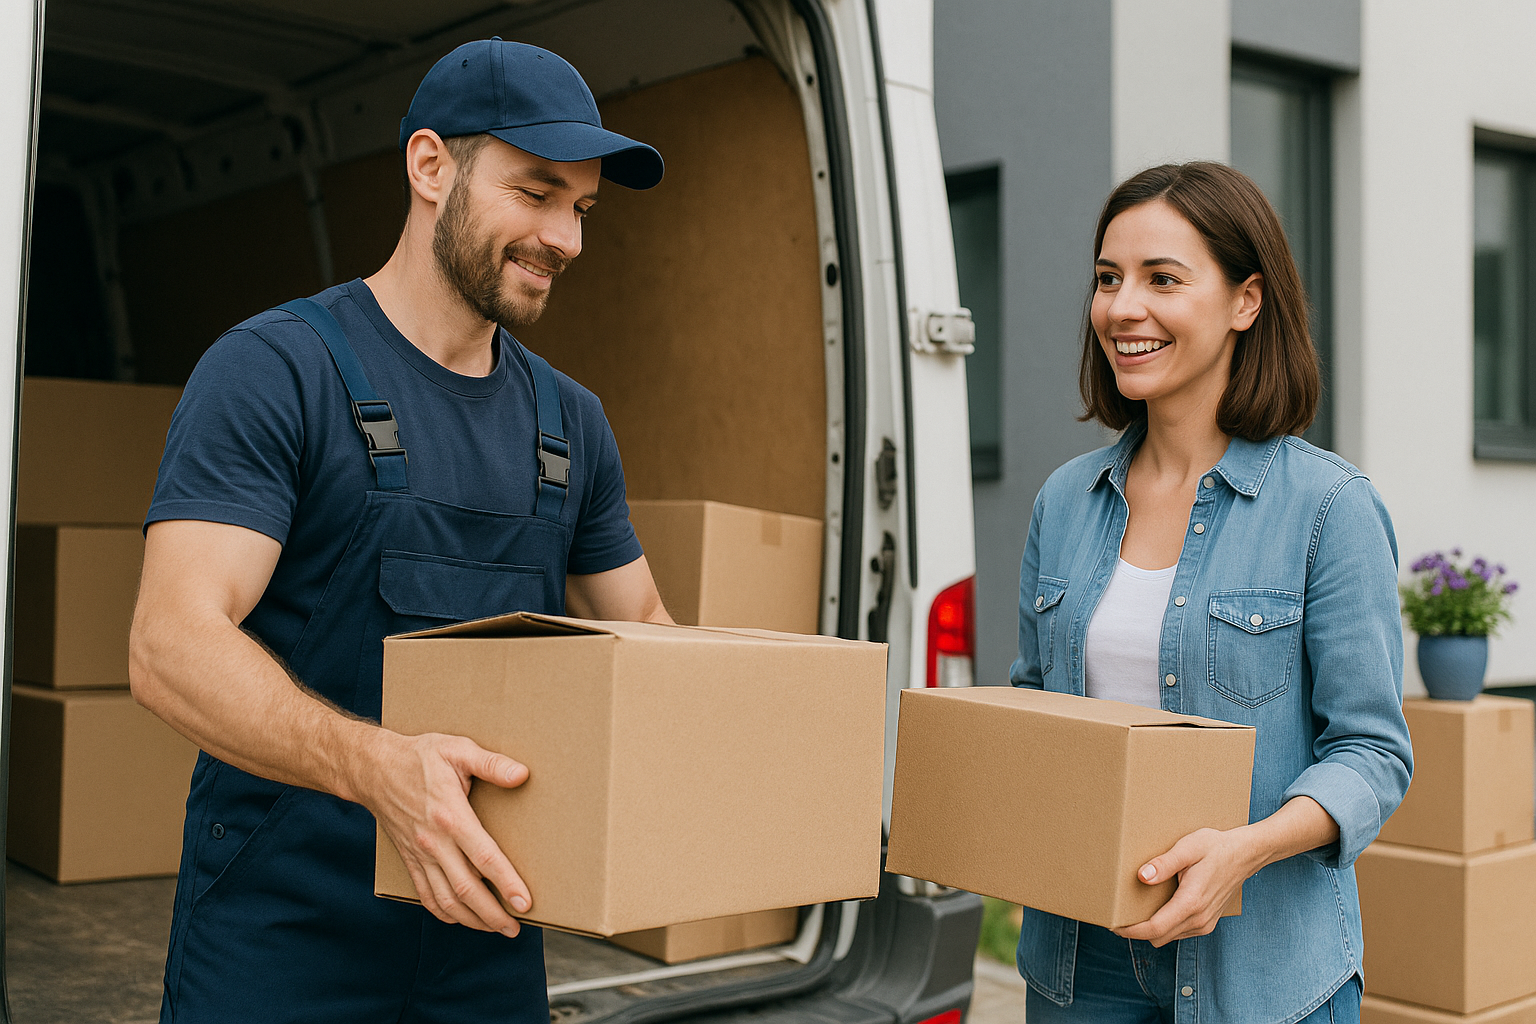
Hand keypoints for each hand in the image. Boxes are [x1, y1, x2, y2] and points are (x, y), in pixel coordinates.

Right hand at [361, 731, 531, 935]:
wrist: (373, 769)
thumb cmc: (420, 757)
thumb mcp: (457, 749)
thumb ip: (491, 763)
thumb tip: (522, 774)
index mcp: (450, 816)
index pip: (484, 858)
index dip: (506, 883)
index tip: (525, 902)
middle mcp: (434, 842)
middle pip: (466, 889)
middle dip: (492, 914)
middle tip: (515, 928)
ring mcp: (419, 854)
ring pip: (445, 899)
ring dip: (471, 919)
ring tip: (495, 928)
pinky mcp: (410, 859)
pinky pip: (425, 894)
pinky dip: (443, 913)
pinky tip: (461, 919)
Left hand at [1112, 826, 1262, 946]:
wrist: (1246, 854)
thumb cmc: (1215, 847)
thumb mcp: (1188, 848)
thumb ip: (1164, 863)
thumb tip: (1142, 877)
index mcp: (1191, 902)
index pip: (1154, 929)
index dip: (1130, 930)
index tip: (1112, 924)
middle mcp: (1199, 919)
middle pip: (1158, 937)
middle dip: (1136, 930)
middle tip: (1118, 914)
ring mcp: (1205, 923)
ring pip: (1169, 936)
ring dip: (1151, 929)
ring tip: (1134, 910)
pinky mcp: (1207, 922)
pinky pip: (1179, 932)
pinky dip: (1164, 926)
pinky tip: (1157, 907)